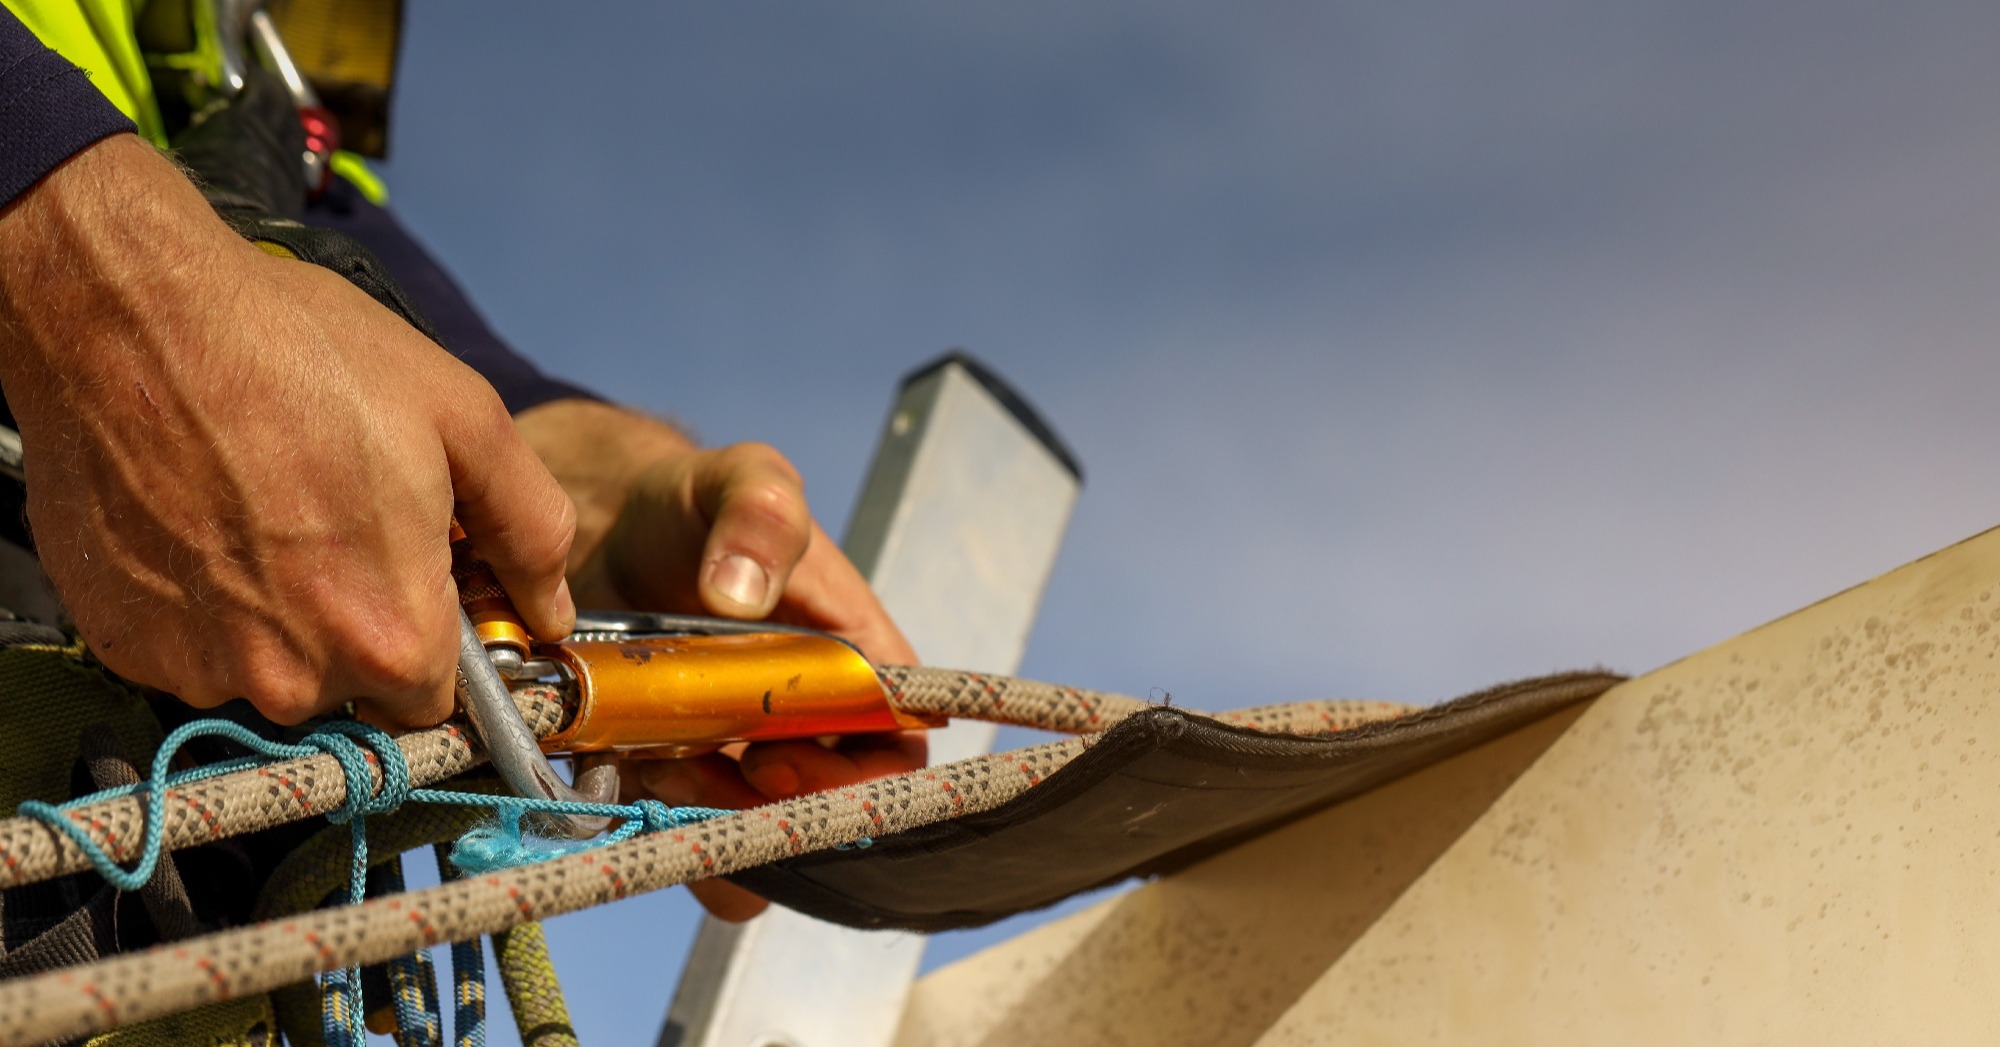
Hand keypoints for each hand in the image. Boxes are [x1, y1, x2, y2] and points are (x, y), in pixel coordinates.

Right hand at [0, 134, 577, 726]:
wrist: (129, 318)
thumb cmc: (304, 354)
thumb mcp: (463, 419)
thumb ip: (529, 531)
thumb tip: (551, 608)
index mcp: (391, 638)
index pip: (438, 697)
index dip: (439, 639)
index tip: (422, 582)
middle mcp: (294, 680)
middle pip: (353, 688)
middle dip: (359, 620)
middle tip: (337, 521)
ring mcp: (198, 668)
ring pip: (270, 670)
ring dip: (280, 614)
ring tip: (265, 508)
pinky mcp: (124, 643)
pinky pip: (191, 649)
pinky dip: (205, 602)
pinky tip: (205, 520)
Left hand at [517, 399, 923, 918]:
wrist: (607, 527)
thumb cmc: (695, 503)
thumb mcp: (739, 481)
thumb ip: (760, 515)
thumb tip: (743, 594)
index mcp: (858, 660)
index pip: (895, 752)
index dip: (850, 780)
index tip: (768, 759)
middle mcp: (815, 719)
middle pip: (824, 808)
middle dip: (761, 811)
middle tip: (695, 773)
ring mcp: (750, 754)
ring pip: (758, 836)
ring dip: (707, 825)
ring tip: (653, 771)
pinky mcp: (688, 775)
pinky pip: (695, 836)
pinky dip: (664, 831)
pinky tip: (623, 780)